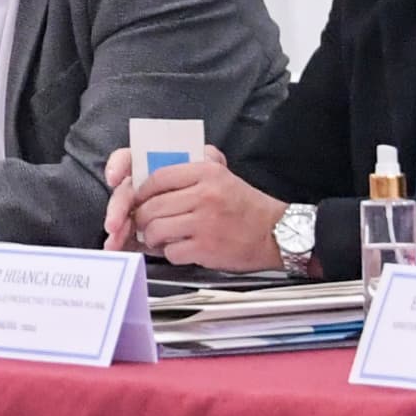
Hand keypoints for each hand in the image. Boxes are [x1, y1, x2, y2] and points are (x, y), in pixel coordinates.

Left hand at [102, 151, 287, 267]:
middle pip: (152, 206)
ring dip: (153, 237)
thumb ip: (197, 162)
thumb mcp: (224, 173)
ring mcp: (204, 222)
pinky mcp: (206, 248)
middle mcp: (204, 195)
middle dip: (142, 217)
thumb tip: (163, 164)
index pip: (158, 177)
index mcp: (206, 172)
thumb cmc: (247, 206)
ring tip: (159, 237)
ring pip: (156, 229)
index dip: (142, 191)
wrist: (275, 233)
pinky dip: (170, 253)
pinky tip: (179, 249)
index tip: (140, 199)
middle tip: (146, 222)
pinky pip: (171, 251)